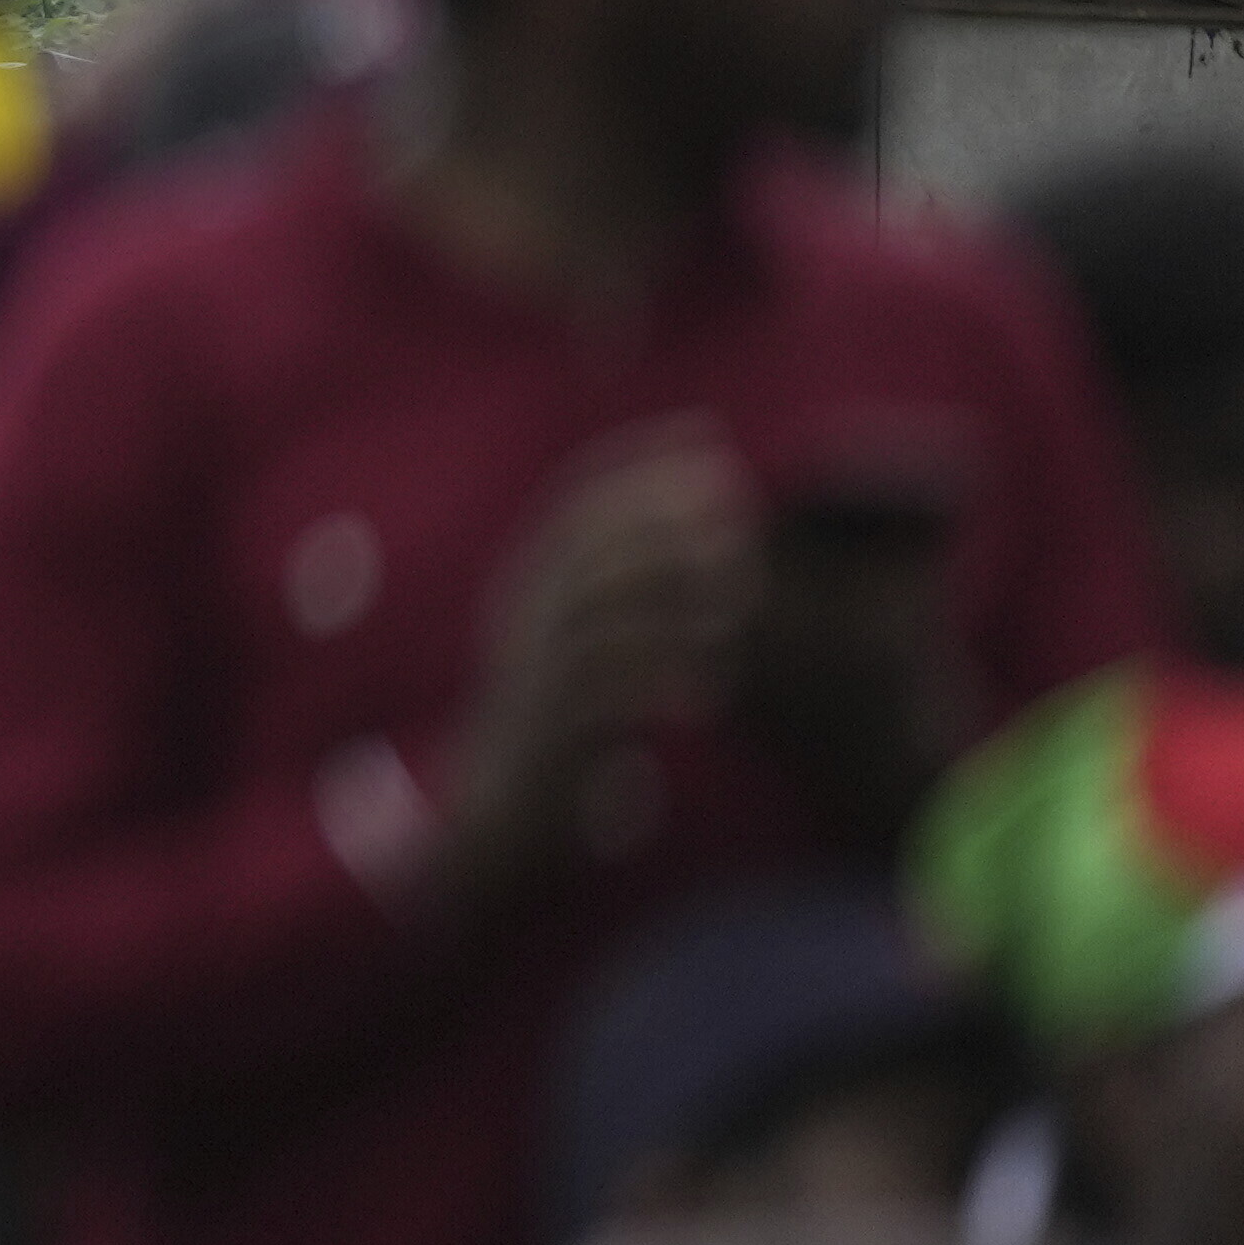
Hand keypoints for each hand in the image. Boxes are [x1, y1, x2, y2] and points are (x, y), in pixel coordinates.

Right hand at [446, 427, 758, 869]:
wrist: (502, 808)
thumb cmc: (565, 721)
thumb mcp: (588, 641)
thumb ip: (627, 590)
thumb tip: (712, 533)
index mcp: (525, 584)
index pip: (577, 500)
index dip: (641, 461)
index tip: (708, 436)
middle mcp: (518, 614)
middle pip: (587, 544)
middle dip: (664, 517)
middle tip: (738, 508)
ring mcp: (530, 668)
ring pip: (600, 610)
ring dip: (674, 596)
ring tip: (741, 598)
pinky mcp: (548, 724)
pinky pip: (609, 691)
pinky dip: (664, 681)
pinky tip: (714, 692)